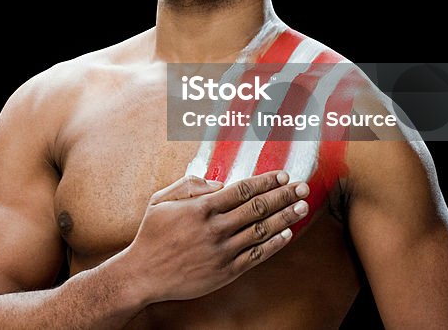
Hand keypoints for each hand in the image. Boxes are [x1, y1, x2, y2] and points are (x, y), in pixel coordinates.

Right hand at [123, 171, 308, 303]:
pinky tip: (286, 234)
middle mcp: (215, 228)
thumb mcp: (161, 201)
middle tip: (303, 186)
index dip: (266, 181)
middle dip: (284, 195)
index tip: (282, 175)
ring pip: (262, 230)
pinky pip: (256, 255)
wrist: (144, 274)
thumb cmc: (151, 235)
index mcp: (200, 208)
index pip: (242, 190)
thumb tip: (218, 185)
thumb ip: (188, 186)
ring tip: (302, 207)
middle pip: (258, 207)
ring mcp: (222, 251)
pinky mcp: (226, 271)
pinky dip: (273, 244)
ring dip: (285, 217)